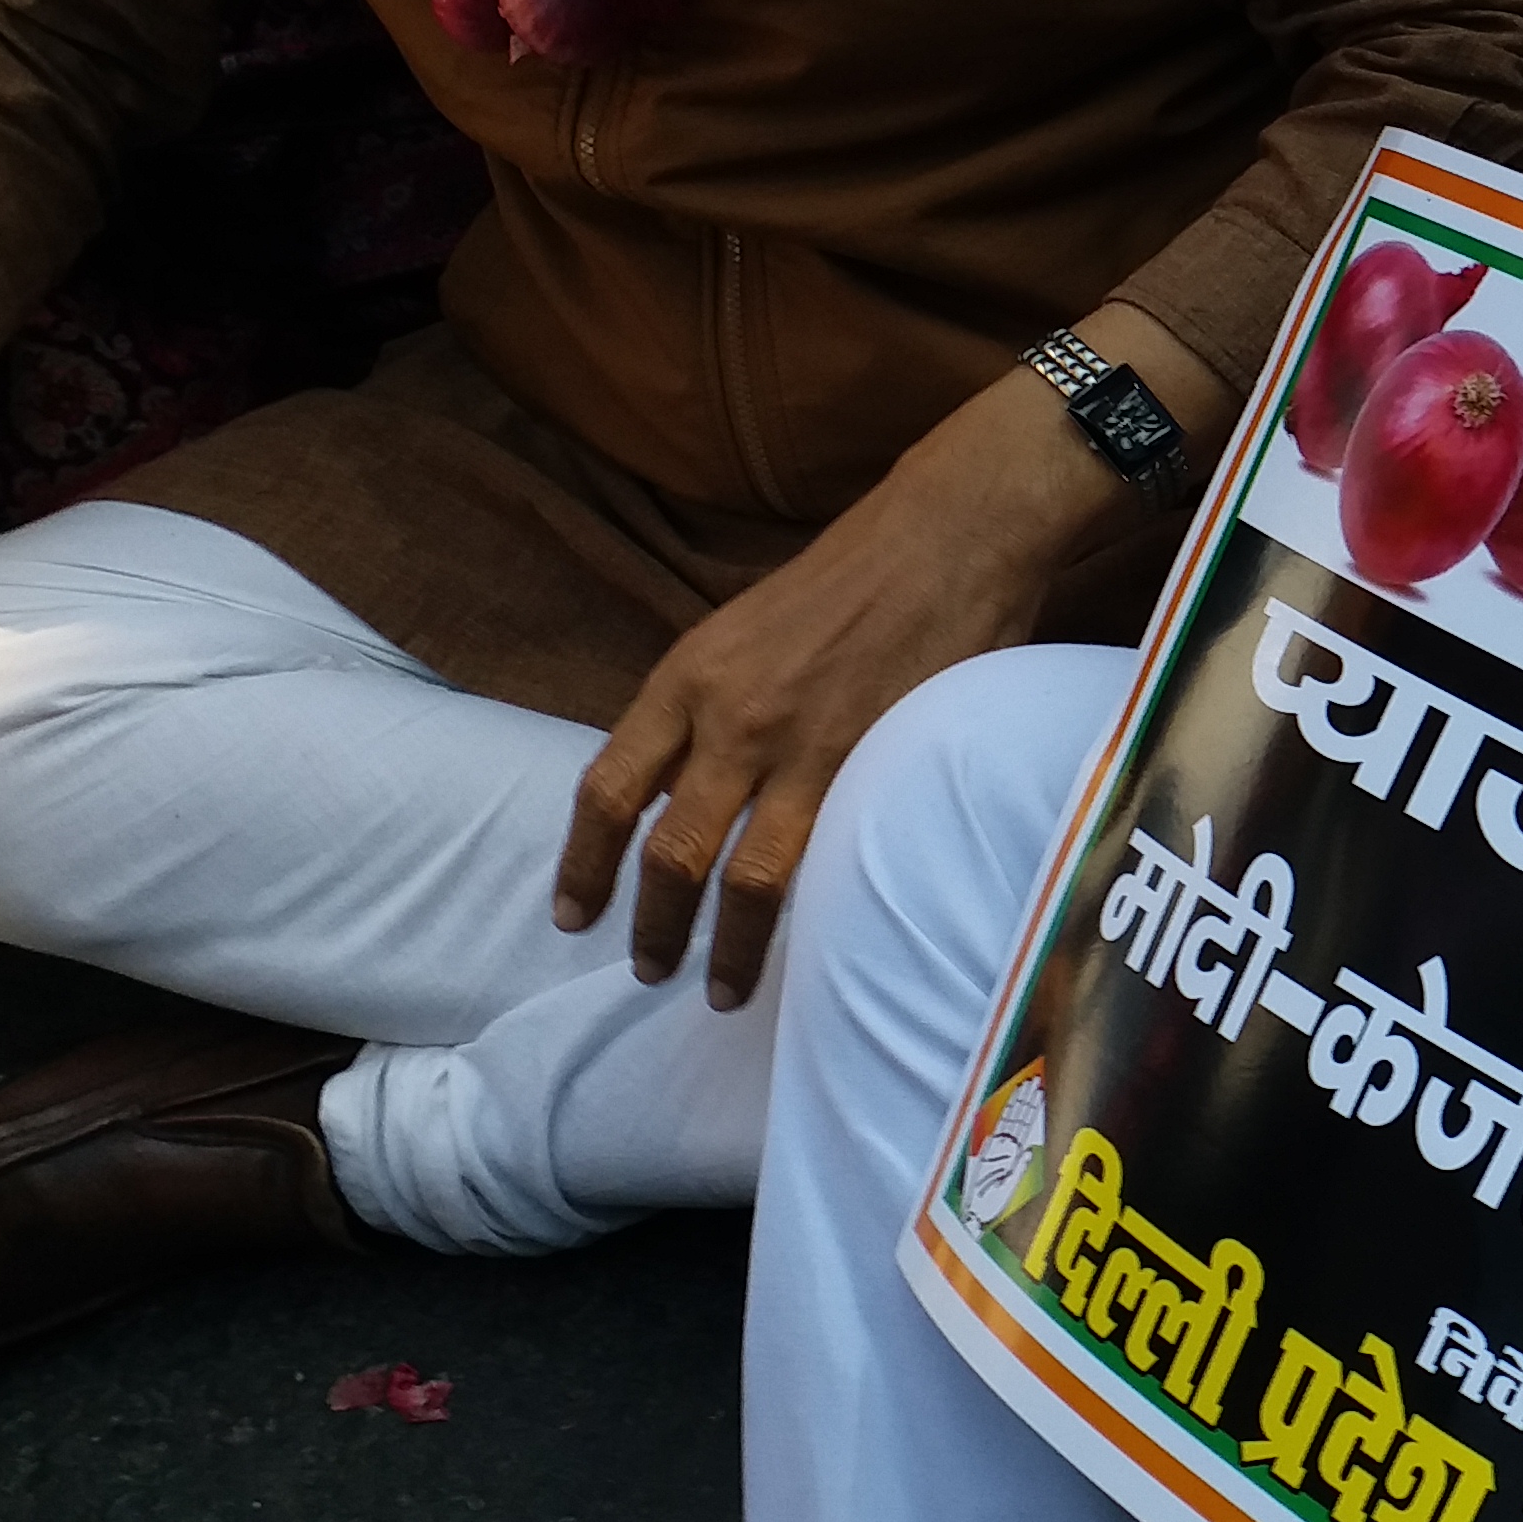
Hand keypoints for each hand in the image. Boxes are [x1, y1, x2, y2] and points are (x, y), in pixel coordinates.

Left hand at [552, 302, 1225, 1007]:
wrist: (949, 532)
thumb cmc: (854, 571)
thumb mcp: (743, 627)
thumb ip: (709, 702)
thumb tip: (686, 777)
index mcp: (687, 675)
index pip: (607, 790)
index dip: (583, 865)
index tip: (573, 915)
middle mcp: (730, 716)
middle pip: (666, 850)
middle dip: (650, 925)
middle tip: (647, 970)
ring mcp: (802, 745)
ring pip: (742, 875)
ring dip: (725, 944)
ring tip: (720, 988)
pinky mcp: (871, 763)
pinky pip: (821, 859)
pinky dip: (804, 912)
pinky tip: (806, 939)